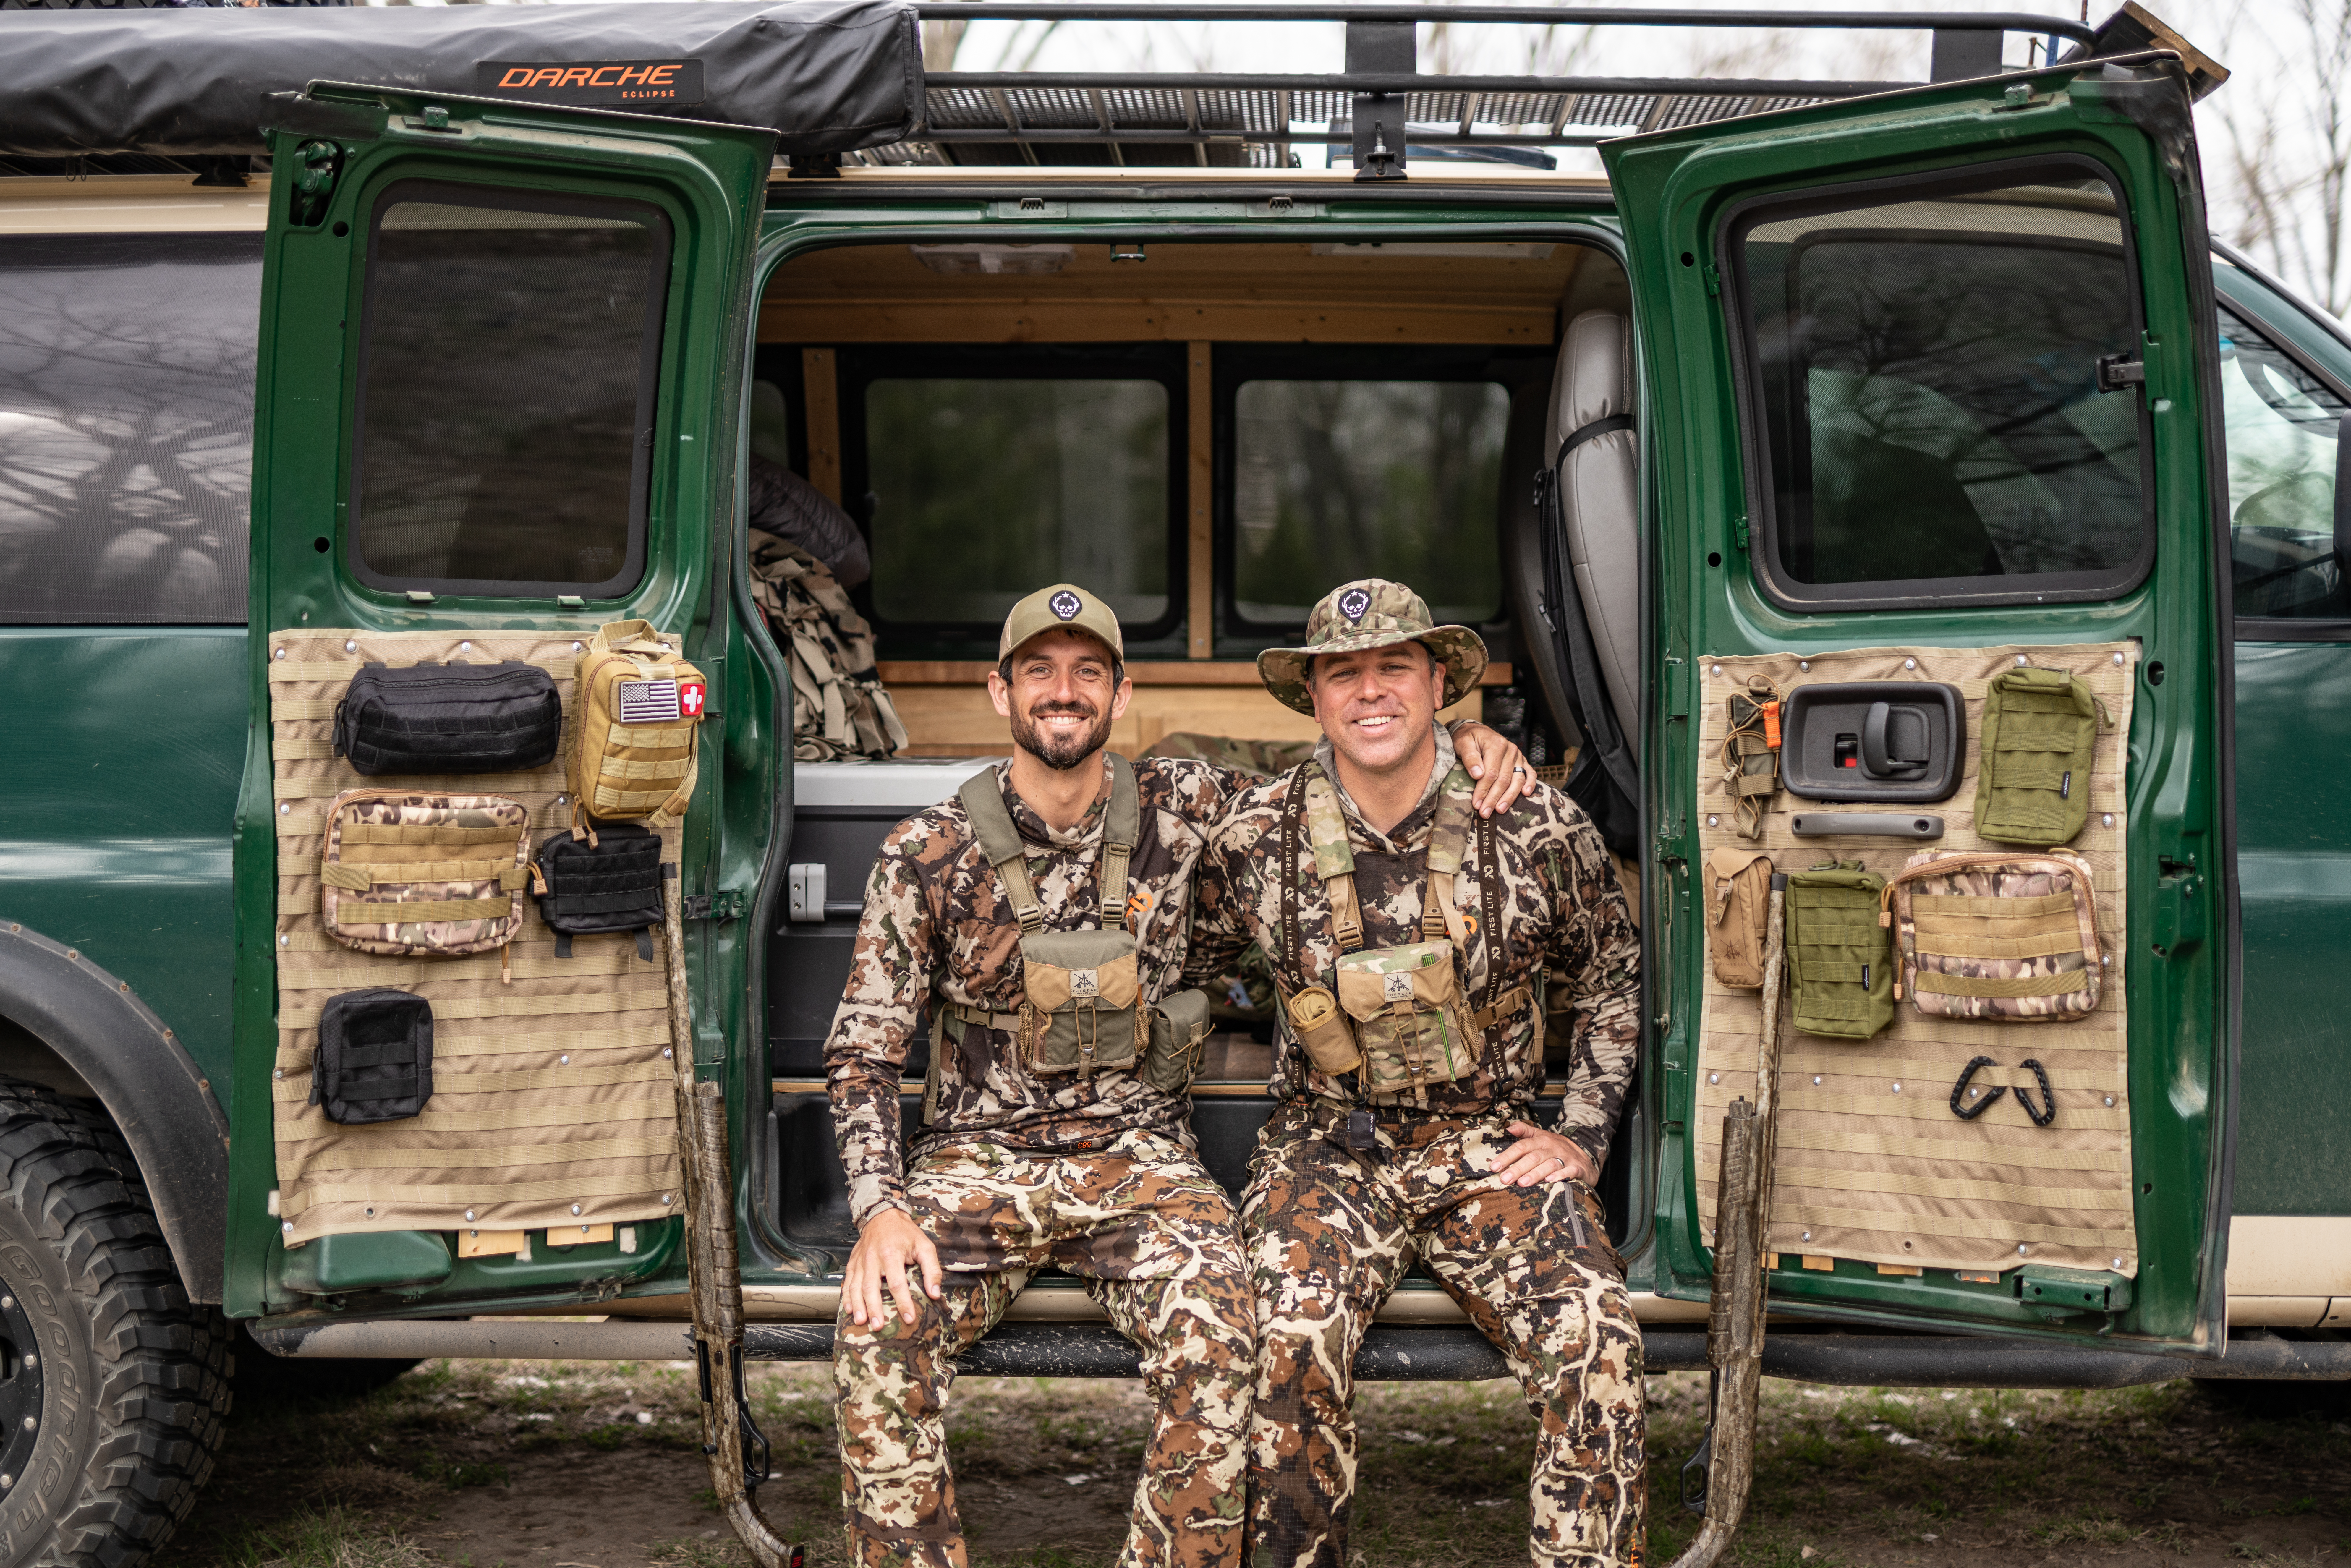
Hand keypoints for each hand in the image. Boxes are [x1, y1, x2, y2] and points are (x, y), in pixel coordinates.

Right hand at [843, 1207, 941, 1329]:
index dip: (903, 1302)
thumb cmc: (905, 1233)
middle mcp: (873, 1258)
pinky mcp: (852, 1263)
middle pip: (871, 1287)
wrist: (882, 1215)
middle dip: (874, 1308)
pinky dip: (846, 1296)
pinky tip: (849, 1309)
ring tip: (861, 1321)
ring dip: (858, 1305)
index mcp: (891, 1254)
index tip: (909, 1318)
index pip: (897, 1283)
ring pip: (856, 1286)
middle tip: (878, 1326)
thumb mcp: (924, 1246)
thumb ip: (932, 1269)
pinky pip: (847, 1281)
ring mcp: (860, 1261)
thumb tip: (934, 1293)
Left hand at [1451, 723, 1532, 817]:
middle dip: (1494, 798)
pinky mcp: (1521, 760)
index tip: (1476, 804)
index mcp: (1496, 744)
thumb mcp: (1462, 743)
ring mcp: (1517, 755)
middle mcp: (1510, 750)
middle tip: (1485, 813)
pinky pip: (1529, 773)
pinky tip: (1526, 794)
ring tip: (1500, 810)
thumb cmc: (1467, 738)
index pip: (1491, 773)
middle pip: (1504, 779)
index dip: (1484, 790)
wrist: (1475, 731)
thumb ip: (1470, 757)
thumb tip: (1478, 775)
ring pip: (1517, 779)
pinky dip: (1530, 784)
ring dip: (1509, 797)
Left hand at [1493, 1121, 1595, 1186]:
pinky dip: (1560, 1176)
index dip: (1507, 1156)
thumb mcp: (1541, 1136)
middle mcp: (1553, 1148)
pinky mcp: (1578, 1168)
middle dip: (1518, 1168)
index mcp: (1542, 1140)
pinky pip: (1569, 1171)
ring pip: (1549, 1164)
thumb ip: (1524, 1131)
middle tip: (1505, 1179)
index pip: (1522, 1146)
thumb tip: (1508, 1127)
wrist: (1585, 1155)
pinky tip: (1550, 1181)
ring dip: (1535, 1174)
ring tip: (1522, 1183)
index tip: (1494, 1167)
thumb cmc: (1557, 1148)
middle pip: (1533, 1157)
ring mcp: (1566, 1158)